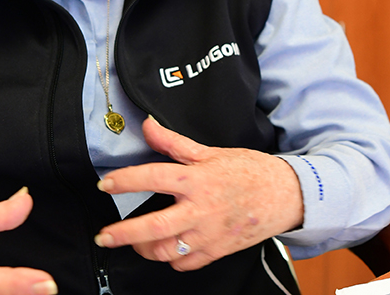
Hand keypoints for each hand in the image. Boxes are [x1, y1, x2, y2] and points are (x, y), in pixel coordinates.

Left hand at [93, 117, 303, 271]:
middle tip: (104, 236)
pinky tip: (165, 249)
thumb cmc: (248, 170)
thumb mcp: (209, 151)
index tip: (105, 185)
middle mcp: (201, 210)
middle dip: (124, 234)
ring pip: (168, 252)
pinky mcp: (218, 251)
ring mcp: (209, 235)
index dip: (125, 181)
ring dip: (144, 249)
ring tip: (132, 242)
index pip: (153, 178)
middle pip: (155, 227)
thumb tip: (147, 125)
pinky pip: (187, 264)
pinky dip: (171, 260)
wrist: (285, 194)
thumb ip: (173, 142)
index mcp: (197, 180)